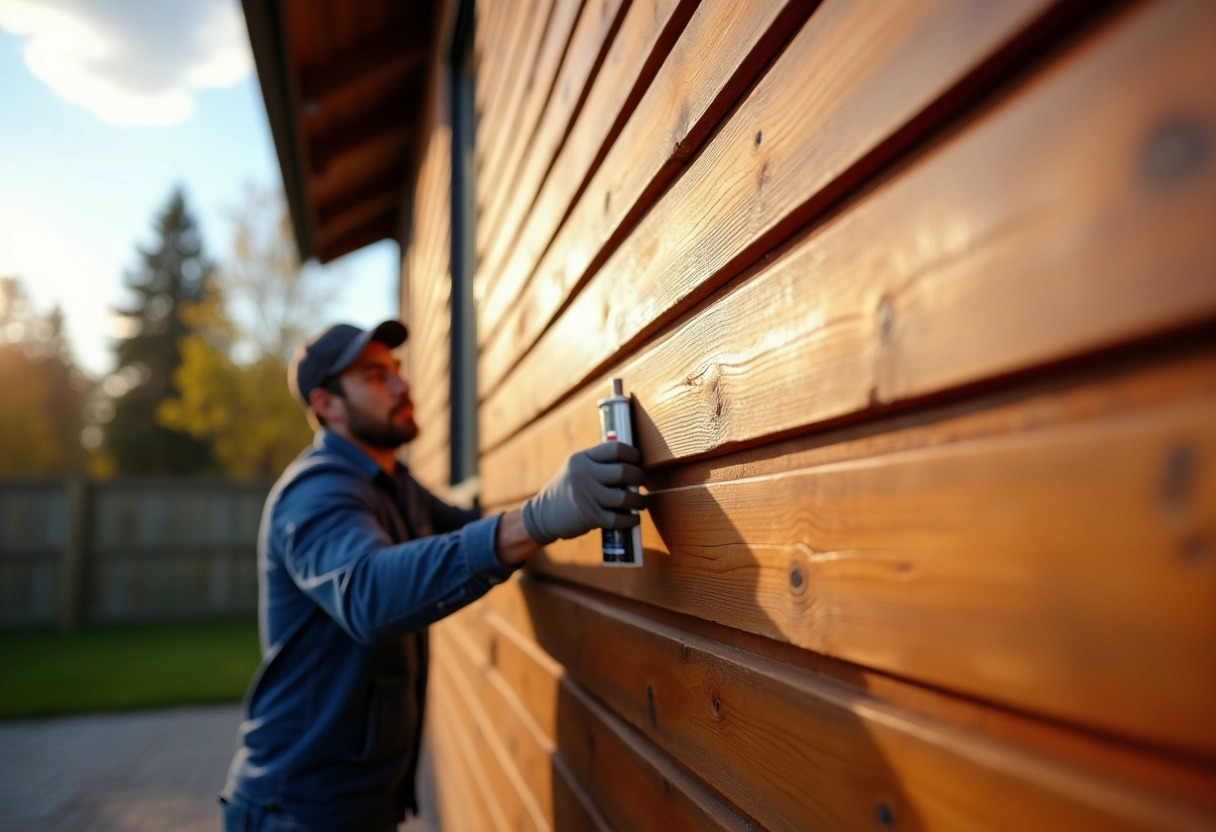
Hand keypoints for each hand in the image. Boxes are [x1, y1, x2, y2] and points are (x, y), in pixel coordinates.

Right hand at [520, 441, 645, 546]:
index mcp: (582, 459)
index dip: (633, 454)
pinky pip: (618, 519)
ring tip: (640, 502)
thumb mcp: (575, 468)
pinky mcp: (589, 517)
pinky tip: (634, 518)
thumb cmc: (568, 489)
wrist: (543, 515)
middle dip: (639, 477)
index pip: (616, 449)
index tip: (638, 460)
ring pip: (624, 497)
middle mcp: (584, 474)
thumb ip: (598, 462)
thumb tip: (632, 461)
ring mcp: (586, 496)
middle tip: (641, 481)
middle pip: (624, 472)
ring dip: (638, 501)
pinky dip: (631, 520)